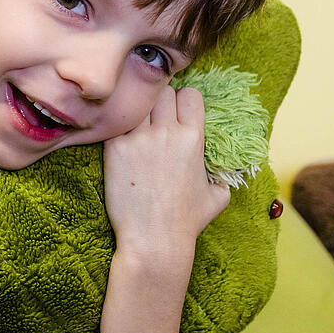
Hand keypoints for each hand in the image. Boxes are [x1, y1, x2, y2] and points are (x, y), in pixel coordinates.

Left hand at [102, 85, 229, 261]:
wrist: (153, 239)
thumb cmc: (187, 221)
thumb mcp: (218, 195)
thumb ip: (219, 174)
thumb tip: (219, 172)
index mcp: (194, 137)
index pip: (190, 94)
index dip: (184, 101)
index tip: (178, 113)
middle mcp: (166, 132)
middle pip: (162, 93)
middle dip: (160, 103)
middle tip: (154, 120)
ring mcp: (138, 138)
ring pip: (137, 103)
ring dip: (137, 112)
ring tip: (135, 129)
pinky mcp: (114, 147)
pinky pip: (114, 123)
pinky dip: (116, 127)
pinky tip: (118, 140)